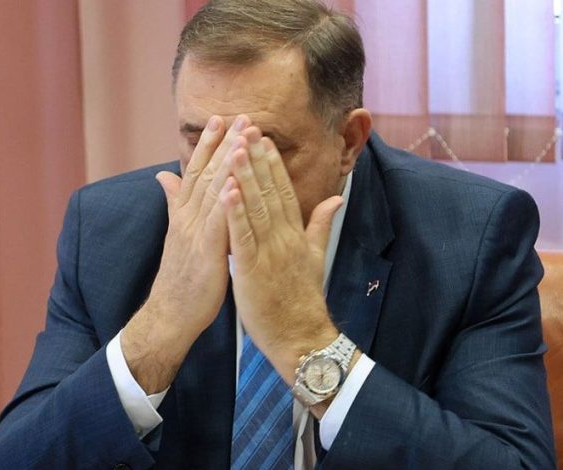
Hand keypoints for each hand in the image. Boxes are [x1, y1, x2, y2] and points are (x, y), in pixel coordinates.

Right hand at [122, 114, 249, 392]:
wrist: (170, 313)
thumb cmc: (180, 275)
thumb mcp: (176, 233)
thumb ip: (173, 202)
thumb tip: (162, 175)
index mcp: (184, 213)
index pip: (197, 171)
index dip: (209, 144)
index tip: (222, 118)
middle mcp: (188, 217)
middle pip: (207, 174)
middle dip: (224, 143)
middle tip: (241, 115)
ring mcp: (195, 234)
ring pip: (213, 192)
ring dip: (228, 162)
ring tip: (242, 137)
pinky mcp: (206, 253)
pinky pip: (216, 224)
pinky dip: (225, 202)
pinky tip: (235, 182)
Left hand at [220, 127, 342, 384]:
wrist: (301, 336)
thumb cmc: (303, 298)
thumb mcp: (316, 257)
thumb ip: (321, 225)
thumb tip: (336, 197)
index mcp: (296, 234)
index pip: (284, 191)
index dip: (273, 163)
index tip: (263, 137)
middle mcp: (285, 237)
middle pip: (270, 192)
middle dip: (257, 158)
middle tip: (247, 127)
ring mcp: (270, 252)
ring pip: (256, 208)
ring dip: (245, 177)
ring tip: (235, 147)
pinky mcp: (254, 270)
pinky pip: (243, 237)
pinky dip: (234, 213)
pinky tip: (226, 191)